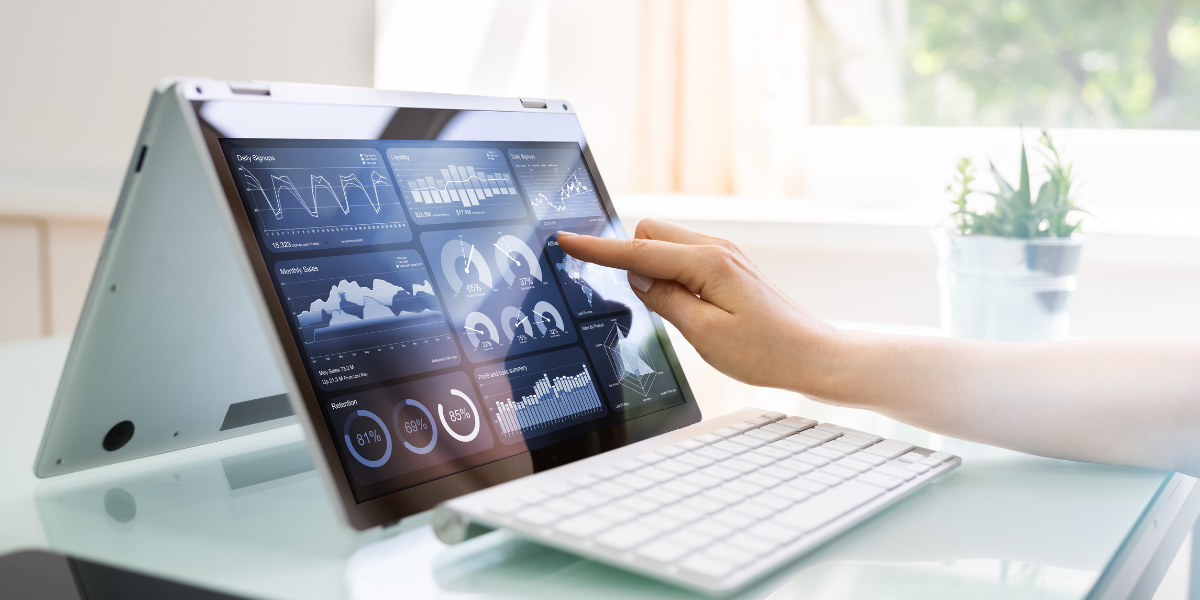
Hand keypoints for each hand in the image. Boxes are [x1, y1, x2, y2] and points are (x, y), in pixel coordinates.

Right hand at [557, 219, 841, 393]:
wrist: (813, 356)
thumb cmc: (766, 352)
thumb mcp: (704, 334)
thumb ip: (664, 300)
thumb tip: (636, 277)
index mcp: (708, 263)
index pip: (639, 252)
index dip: (599, 250)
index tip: (567, 240)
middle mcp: (717, 250)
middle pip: (650, 233)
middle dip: (631, 256)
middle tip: (643, 302)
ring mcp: (725, 256)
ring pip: (667, 243)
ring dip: (653, 267)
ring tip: (675, 312)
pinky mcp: (730, 268)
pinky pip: (685, 257)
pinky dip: (671, 273)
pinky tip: (684, 306)